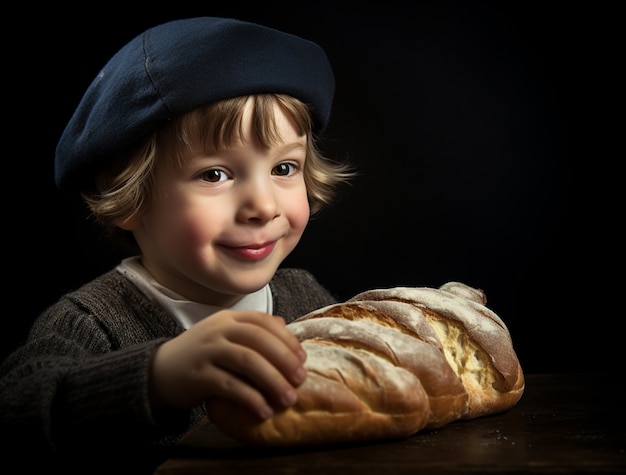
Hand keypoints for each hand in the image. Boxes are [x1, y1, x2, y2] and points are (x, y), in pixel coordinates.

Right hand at [149, 310, 306, 419]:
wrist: (159, 371)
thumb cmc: (202, 354)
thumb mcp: (224, 335)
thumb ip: (252, 329)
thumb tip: (284, 324)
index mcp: (228, 319)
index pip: (263, 322)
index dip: (286, 338)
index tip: (302, 357)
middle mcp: (218, 331)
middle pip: (258, 340)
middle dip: (284, 360)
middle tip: (300, 379)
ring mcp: (207, 351)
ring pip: (247, 361)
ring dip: (272, 380)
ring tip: (288, 398)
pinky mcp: (198, 376)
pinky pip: (230, 386)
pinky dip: (251, 399)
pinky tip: (264, 411)